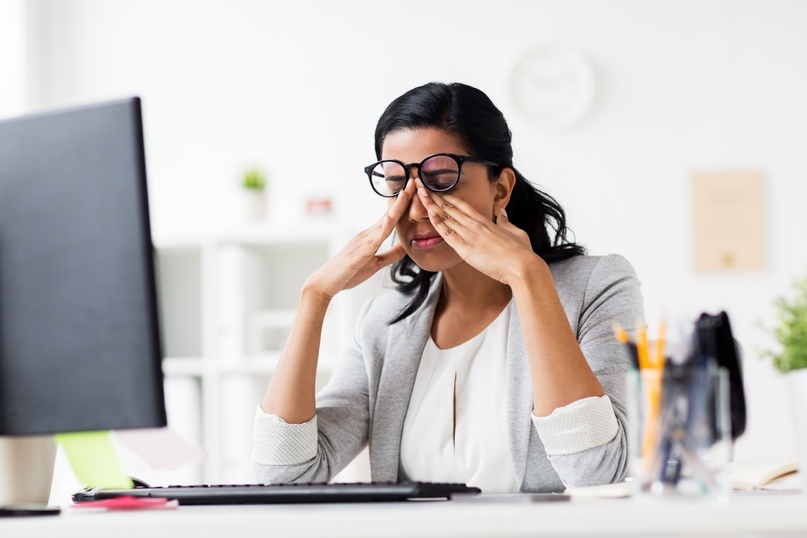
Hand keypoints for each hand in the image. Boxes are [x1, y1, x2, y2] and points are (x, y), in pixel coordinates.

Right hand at [306, 181, 414, 300]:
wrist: (325, 283)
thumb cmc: (348, 273)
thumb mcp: (375, 264)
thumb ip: (391, 255)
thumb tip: (407, 246)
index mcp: (372, 236)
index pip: (391, 216)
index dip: (404, 203)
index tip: (416, 190)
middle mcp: (367, 234)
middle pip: (390, 214)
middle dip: (403, 198)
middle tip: (416, 180)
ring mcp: (363, 242)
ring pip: (384, 223)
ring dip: (396, 207)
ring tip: (406, 192)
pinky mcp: (359, 254)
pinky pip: (373, 240)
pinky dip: (382, 229)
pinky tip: (390, 219)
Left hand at [415, 179, 535, 285]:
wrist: (523, 266)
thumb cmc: (522, 252)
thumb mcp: (516, 232)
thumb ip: (506, 221)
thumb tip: (502, 213)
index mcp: (487, 221)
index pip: (463, 205)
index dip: (449, 197)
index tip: (438, 190)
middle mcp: (476, 225)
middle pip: (451, 208)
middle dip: (435, 196)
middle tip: (422, 185)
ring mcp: (471, 236)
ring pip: (447, 217)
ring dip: (432, 204)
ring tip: (419, 193)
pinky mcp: (466, 249)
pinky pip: (448, 234)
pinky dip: (438, 223)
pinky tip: (429, 213)